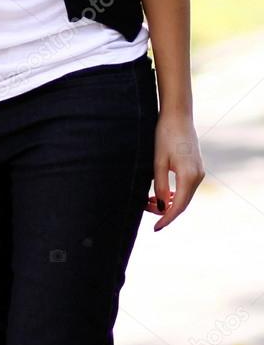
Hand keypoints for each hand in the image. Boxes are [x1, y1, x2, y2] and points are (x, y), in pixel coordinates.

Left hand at [145, 108, 204, 231]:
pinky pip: (185, 188)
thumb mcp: (158, 161)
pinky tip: (161, 193)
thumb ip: (160, 184)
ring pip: (184, 196)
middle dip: (165, 211)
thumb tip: (161, 206)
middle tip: (145, 210)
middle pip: (182, 203)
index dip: (167, 219)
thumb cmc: (165, 135)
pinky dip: (174, 194)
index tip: (156, 228)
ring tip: (149, 201)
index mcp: (189, 176)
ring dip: (168, 202)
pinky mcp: (195, 168)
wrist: (177, 116)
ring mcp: (199, 172)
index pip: (178, 206)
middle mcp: (198, 177)